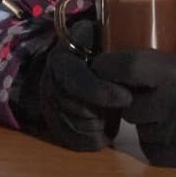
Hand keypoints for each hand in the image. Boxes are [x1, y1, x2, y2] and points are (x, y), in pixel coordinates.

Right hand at [20, 22, 131, 151]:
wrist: (79, 57)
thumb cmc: (97, 45)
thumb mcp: (100, 35)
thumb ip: (108, 44)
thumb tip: (125, 59)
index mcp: (60, 60)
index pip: (77, 82)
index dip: (102, 92)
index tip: (126, 97)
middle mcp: (49, 84)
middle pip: (76, 109)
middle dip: (103, 111)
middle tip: (124, 105)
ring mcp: (49, 106)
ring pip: (76, 128)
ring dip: (99, 125)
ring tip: (115, 113)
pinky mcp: (54, 125)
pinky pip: (74, 141)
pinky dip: (94, 140)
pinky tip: (107, 129)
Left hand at [91, 36, 175, 166]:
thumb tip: (151, 36)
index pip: (130, 67)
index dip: (108, 64)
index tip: (97, 59)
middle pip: (129, 102)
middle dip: (126, 92)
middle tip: (133, 83)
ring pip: (138, 128)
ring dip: (141, 116)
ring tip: (155, 103)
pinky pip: (153, 149)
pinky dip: (154, 136)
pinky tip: (167, 124)